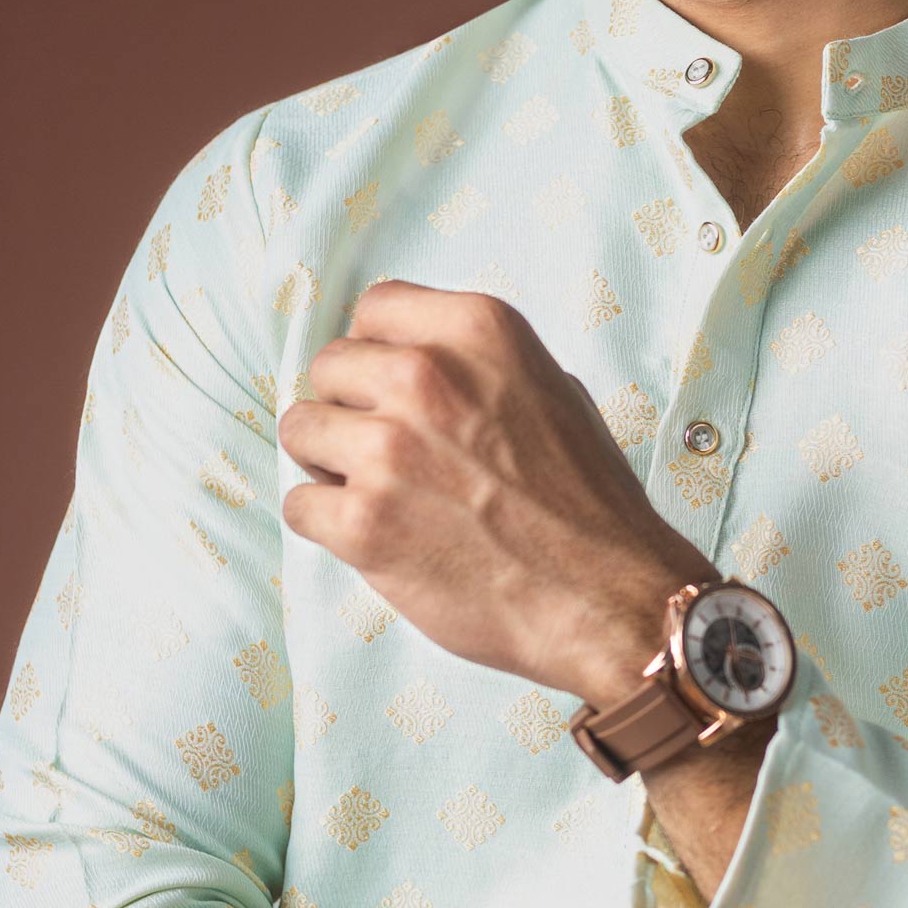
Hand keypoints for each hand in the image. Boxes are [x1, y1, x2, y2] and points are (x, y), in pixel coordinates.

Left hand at [278, 280, 713, 698]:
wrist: (609, 598)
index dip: (377, 353)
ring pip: (300, 429)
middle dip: (350, 408)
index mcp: (478, 330)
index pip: (374, 308)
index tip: (391, 389)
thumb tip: (410, 359)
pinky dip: (328, 524)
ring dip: (329, 463)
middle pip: (329, 366)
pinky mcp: (364, 522)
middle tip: (390, 452)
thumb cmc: (589, 504)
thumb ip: (477, 365)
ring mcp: (389, 449)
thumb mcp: (553, 389)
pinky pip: (299, 504)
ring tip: (379, 493)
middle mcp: (427, 376)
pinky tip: (377, 537)